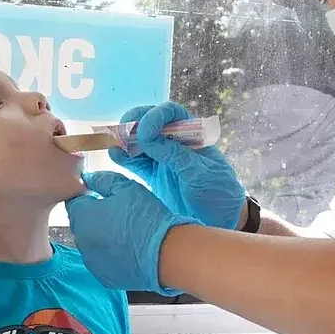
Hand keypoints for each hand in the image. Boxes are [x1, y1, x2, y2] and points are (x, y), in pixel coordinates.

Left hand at [66, 171, 198, 294]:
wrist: (167, 254)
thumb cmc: (147, 218)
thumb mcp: (126, 187)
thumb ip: (102, 180)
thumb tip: (88, 178)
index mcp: (83, 216)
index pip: (74, 203)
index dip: (89, 199)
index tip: (106, 200)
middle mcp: (81, 241)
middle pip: (81, 225)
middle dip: (94, 219)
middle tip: (120, 216)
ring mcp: (91, 262)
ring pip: (91, 244)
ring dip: (101, 238)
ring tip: (127, 235)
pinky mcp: (104, 277)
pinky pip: (101, 262)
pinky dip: (110, 256)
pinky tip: (129, 250)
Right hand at [110, 102, 245, 229]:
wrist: (220, 220)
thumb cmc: (219, 192)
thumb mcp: (201, 174)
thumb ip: (175, 156)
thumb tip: (147, 139)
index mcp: (193, 135)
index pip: (172, 113)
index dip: (155, 116)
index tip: (145, 132)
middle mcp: (175, 141)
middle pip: (150, 121)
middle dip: (134, 123)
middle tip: (122, 134)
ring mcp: (162, 157)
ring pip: (139, 141)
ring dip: (125, 139)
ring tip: (115, 144)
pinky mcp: (152, 174)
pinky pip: (135, 162)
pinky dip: (123, 157)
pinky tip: (115, 154)